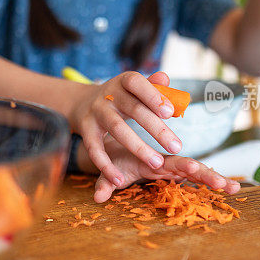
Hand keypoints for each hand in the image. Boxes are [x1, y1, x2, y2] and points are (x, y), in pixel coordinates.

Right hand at [68, 70, 182, 187]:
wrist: (83, 103)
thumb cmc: (122, 97)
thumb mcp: (135, 89)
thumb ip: (153, 87)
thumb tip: (165, 79)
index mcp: (124, 81)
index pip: (137, 83)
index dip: (153, 96)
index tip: (171, 112)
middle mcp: (108, 94)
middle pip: (133, 109)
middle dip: (156, 129)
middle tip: (176, 147)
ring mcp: (96, 112)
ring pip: (118, 129)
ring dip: (138, 147)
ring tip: (157, 164)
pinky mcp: (86, 129)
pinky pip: (95, 149)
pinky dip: (106, 165)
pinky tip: (120, 180)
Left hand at [82, 136, 240, 202]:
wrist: (116, 145)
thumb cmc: (114, 159)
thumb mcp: (108, 171)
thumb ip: (104, 183)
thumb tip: (98, 198)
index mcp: (152, 160)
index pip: (172, 163)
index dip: (185, 167)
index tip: (198, 170)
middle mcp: (166, 163)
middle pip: (190, 168)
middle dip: (208, 176)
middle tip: (228, 186)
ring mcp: (172, 169)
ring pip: (197, 172)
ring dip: (214, 179)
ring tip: (235, 189)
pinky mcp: (174, 173)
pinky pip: (194, 177)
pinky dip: (209, 181)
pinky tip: (229, 188)